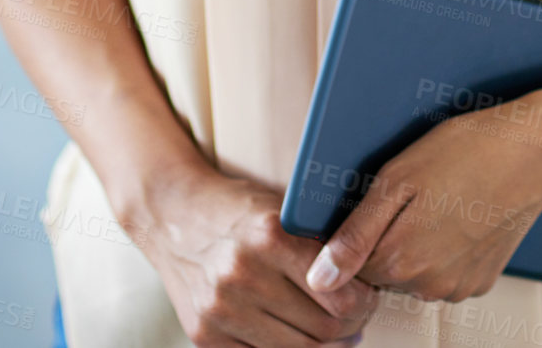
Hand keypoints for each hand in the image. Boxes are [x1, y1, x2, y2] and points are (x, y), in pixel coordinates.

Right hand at [135, 164, 381, 347]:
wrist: (172, 215)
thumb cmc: (237, 209)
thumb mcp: (280, 208)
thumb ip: (317, 241)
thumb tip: (364, 282)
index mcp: (268, 236)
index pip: (338, 293)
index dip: (364, 301)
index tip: (370, 296)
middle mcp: (242, 274)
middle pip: (322, 330)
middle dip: (351, 327)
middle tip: (358, 317)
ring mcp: (220, 310)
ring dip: (325, 347)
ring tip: (334, 332)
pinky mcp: (205, 337)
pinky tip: (298, 338)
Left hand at [303, 105, 541, 305]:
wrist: (532, 154)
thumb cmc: (464, 152)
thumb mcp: (397, 179)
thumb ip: (355, 234)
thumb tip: (319, 279)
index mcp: (399, 260)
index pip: (348, 266)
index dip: (355, 231)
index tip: (375, 201)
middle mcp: (427, 286)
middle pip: (382, 270)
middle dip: (386, 237)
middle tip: (411, 194)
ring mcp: (457, 287)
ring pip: (414, 273)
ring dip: (416, 244)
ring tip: (439, 199)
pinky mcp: (481, 281)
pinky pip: (445, 273)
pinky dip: (445, 249)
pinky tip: (459, 213)